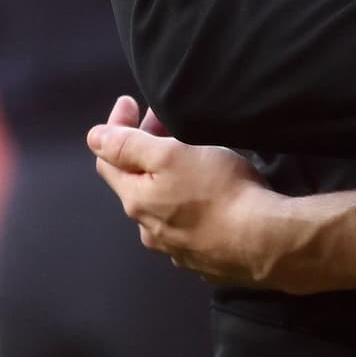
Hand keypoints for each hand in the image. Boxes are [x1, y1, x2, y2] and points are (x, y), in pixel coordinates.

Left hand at [87, 98, 281, 288]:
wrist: (261, 241)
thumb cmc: (217, 190)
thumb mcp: (170, 155)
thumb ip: (129, 146)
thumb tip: (94, 137)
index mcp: (136, 200)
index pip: (107, 161)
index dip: (114, 127)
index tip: (130, 100)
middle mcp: (148, 228)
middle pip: (135, 181)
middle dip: (143, 147)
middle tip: (164, 118)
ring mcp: (175, 247)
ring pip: (160, 204)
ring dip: (166, 176)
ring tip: (189, 154)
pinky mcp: (202, 256)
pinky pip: (185, 222)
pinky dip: (187, 199)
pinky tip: (208, 192)